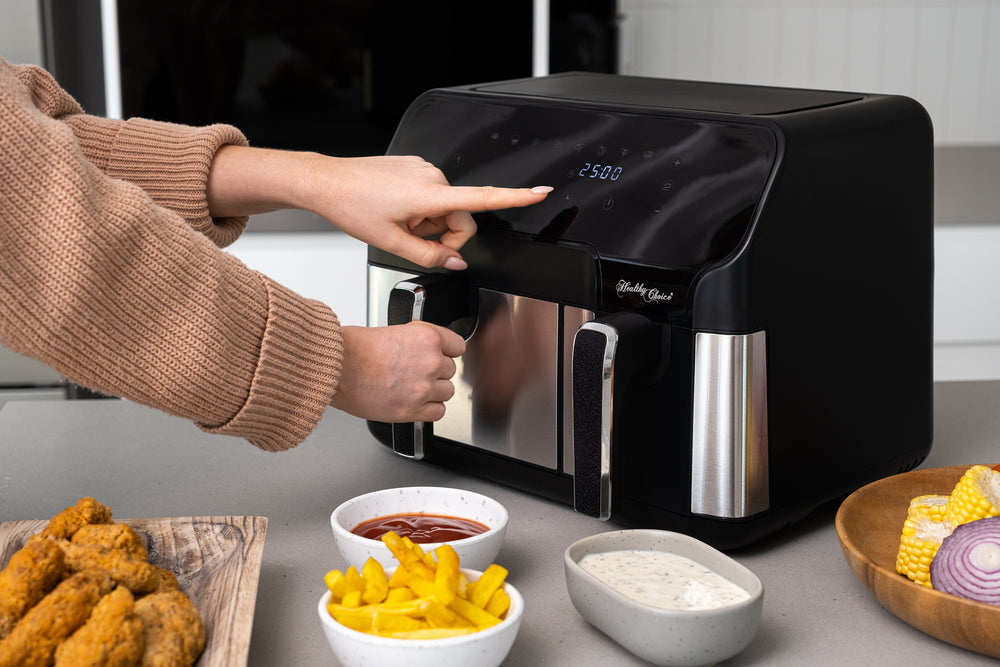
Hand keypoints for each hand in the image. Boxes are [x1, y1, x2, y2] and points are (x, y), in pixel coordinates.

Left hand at [206, 147, 550, 269]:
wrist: (327, 182)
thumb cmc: (352, 207)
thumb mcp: (390, 243)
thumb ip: (429, 257)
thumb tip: (454, 263)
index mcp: (430, 195)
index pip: (482, 199)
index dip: (515, 197)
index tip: (540, 192)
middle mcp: (433, 177)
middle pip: (461, 217)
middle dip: (445, 235)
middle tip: (416, 241)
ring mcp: (424, 170)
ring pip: (446, 209)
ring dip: (430, 223)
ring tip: (400, 222)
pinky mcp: (416, 167)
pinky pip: (432, 196)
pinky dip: (420, 209)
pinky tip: (396, 209)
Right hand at [329, 322, 464, 422]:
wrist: (337, 368)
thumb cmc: (354, 348)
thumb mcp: (393, 331)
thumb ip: (416, 342)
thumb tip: (423, 351)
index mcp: (428, 338)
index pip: (457, 346)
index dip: (447, 351)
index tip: (442, 354)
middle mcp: (430, 363)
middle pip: (450, 370)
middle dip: (435, 371)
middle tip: (416, 372)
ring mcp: (423, 388)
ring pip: (447, 392)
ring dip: (433, 391)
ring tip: (413, 387)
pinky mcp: (412, 410)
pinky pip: (438, 412)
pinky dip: (429, 409)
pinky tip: (416, 402)